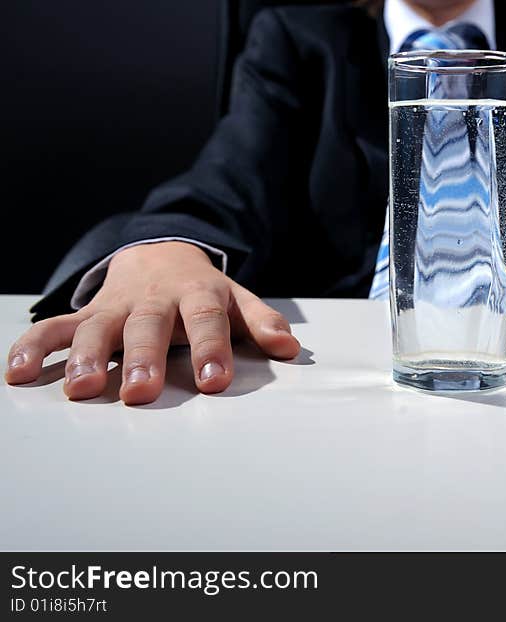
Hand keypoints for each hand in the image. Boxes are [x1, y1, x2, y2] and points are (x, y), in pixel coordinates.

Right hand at [5, 242, 299, 404]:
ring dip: (88, 358)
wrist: (161, 252)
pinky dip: (35, 347)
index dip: (210, 349)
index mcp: (197, 296)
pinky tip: (18, 375)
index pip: (206, 321)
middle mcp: (154, 301)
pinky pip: (57, 328)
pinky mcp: (87, 314)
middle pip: (149, 328)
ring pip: (99, 329)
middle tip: (141, 392)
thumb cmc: (203, 291)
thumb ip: (260, 323)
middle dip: (145, 359)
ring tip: (82, 389)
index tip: (213, 381)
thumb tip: (290, 349)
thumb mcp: (236, 300)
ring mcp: (116, 307)